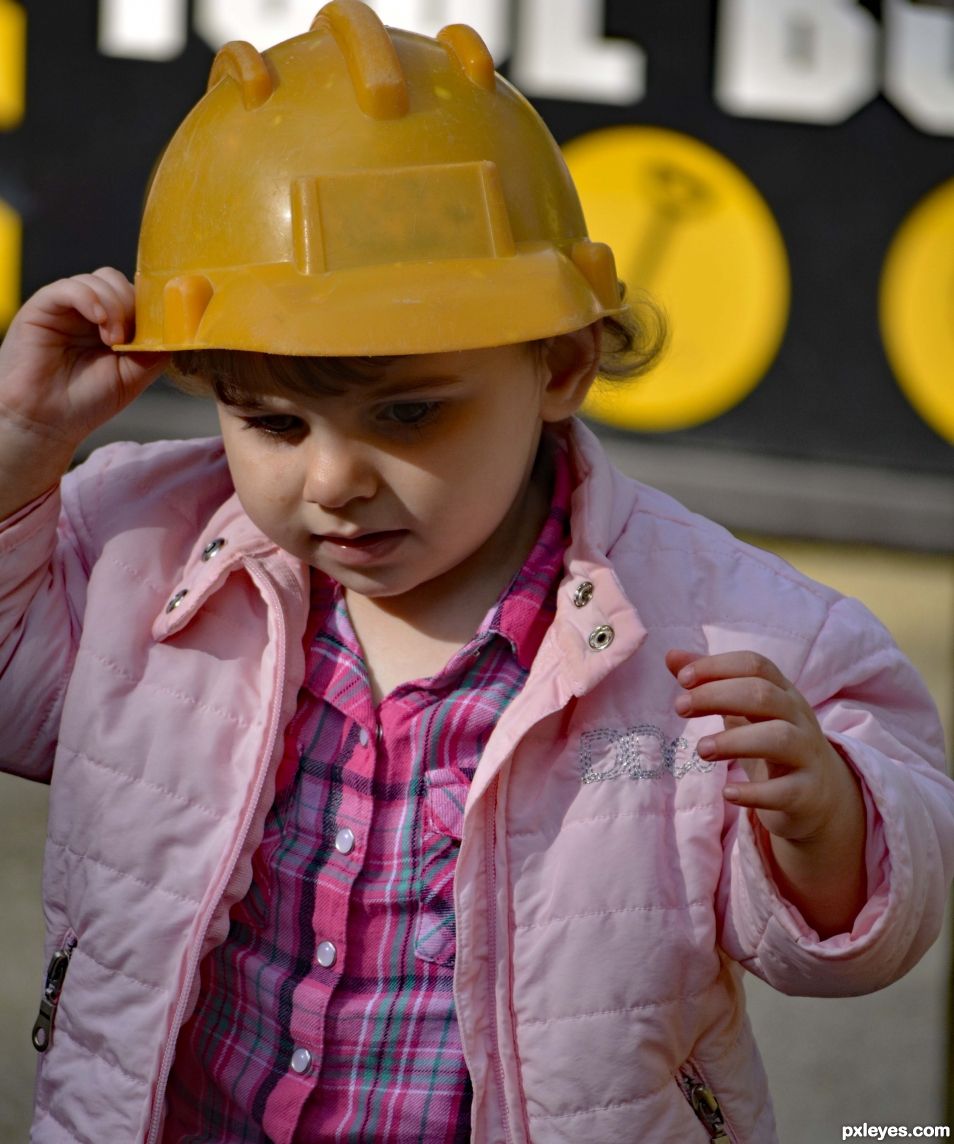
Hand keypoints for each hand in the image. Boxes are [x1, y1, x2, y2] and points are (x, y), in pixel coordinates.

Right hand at [0, 269, 167, 516]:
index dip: (150, 306)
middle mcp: (90, 311)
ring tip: (113, 341)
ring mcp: (67, 306)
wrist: (48, 422)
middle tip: (128, 340)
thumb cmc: (87, 401)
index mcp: (112, 323)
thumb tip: (178, 327)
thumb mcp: (135, 374)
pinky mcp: (43, 307)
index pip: (137, 294)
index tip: (157, 329)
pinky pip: (70, 287)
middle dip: (133, 307)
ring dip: (115, 307)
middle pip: (121, 282)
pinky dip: (91, 299)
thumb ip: (155, 348)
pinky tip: (99, 323)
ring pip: (100, 280)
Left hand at [666, 647, 866, 934]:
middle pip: (763, 695)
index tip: (682, 679)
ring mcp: (806, 755)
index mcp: (782, 692)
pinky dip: (755, 793)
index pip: (755, 665)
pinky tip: (727, 793)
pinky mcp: (807, 793)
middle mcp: (798, 718)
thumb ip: (710, 683)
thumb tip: (672, 656)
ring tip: (701, 749)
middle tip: (680, 708)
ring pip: (779, 738)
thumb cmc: (772, 743)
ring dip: (734, 741)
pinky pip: (785, 791)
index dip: (718, 666)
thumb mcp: (745, 710)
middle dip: (717, 696)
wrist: (821, 795)